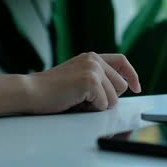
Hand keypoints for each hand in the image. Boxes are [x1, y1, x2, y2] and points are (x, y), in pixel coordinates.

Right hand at [25, 52, 140, 113]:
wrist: (30, 92)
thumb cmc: (51, 92)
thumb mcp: (77, 79)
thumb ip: (97, 79)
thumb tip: (121, 89)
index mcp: (91, 57)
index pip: (122, 61)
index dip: (131, 75)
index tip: (136, 87)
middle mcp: (94, 59)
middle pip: (121, 85)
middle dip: (108, 98)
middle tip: (84, 100)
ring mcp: (93, 69)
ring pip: (114, 98)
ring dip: (98, 106)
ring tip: (77, 101)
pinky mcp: (90, 81)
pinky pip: (103, 104)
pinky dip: (91, 109)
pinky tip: (75, 103)